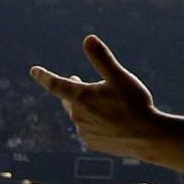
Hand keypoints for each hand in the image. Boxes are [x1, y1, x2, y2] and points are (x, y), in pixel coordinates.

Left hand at [29, 36, 173, 163]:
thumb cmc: (135, 103)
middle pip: (69, 99)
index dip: (43, 76)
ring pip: (80, 115)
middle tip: (76, 79)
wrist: (148, 137)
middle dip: (72, 90)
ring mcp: (84, 132)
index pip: (54, 84)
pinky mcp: (92, 144)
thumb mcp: (120, 76)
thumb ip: (101, 58)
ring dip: (86, 107)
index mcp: (80, 97)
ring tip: (103, 103)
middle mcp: (77, 116)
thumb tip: (88, 38)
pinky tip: (109, 121)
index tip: (34, 71)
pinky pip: (88, 129)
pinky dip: (94, 122)